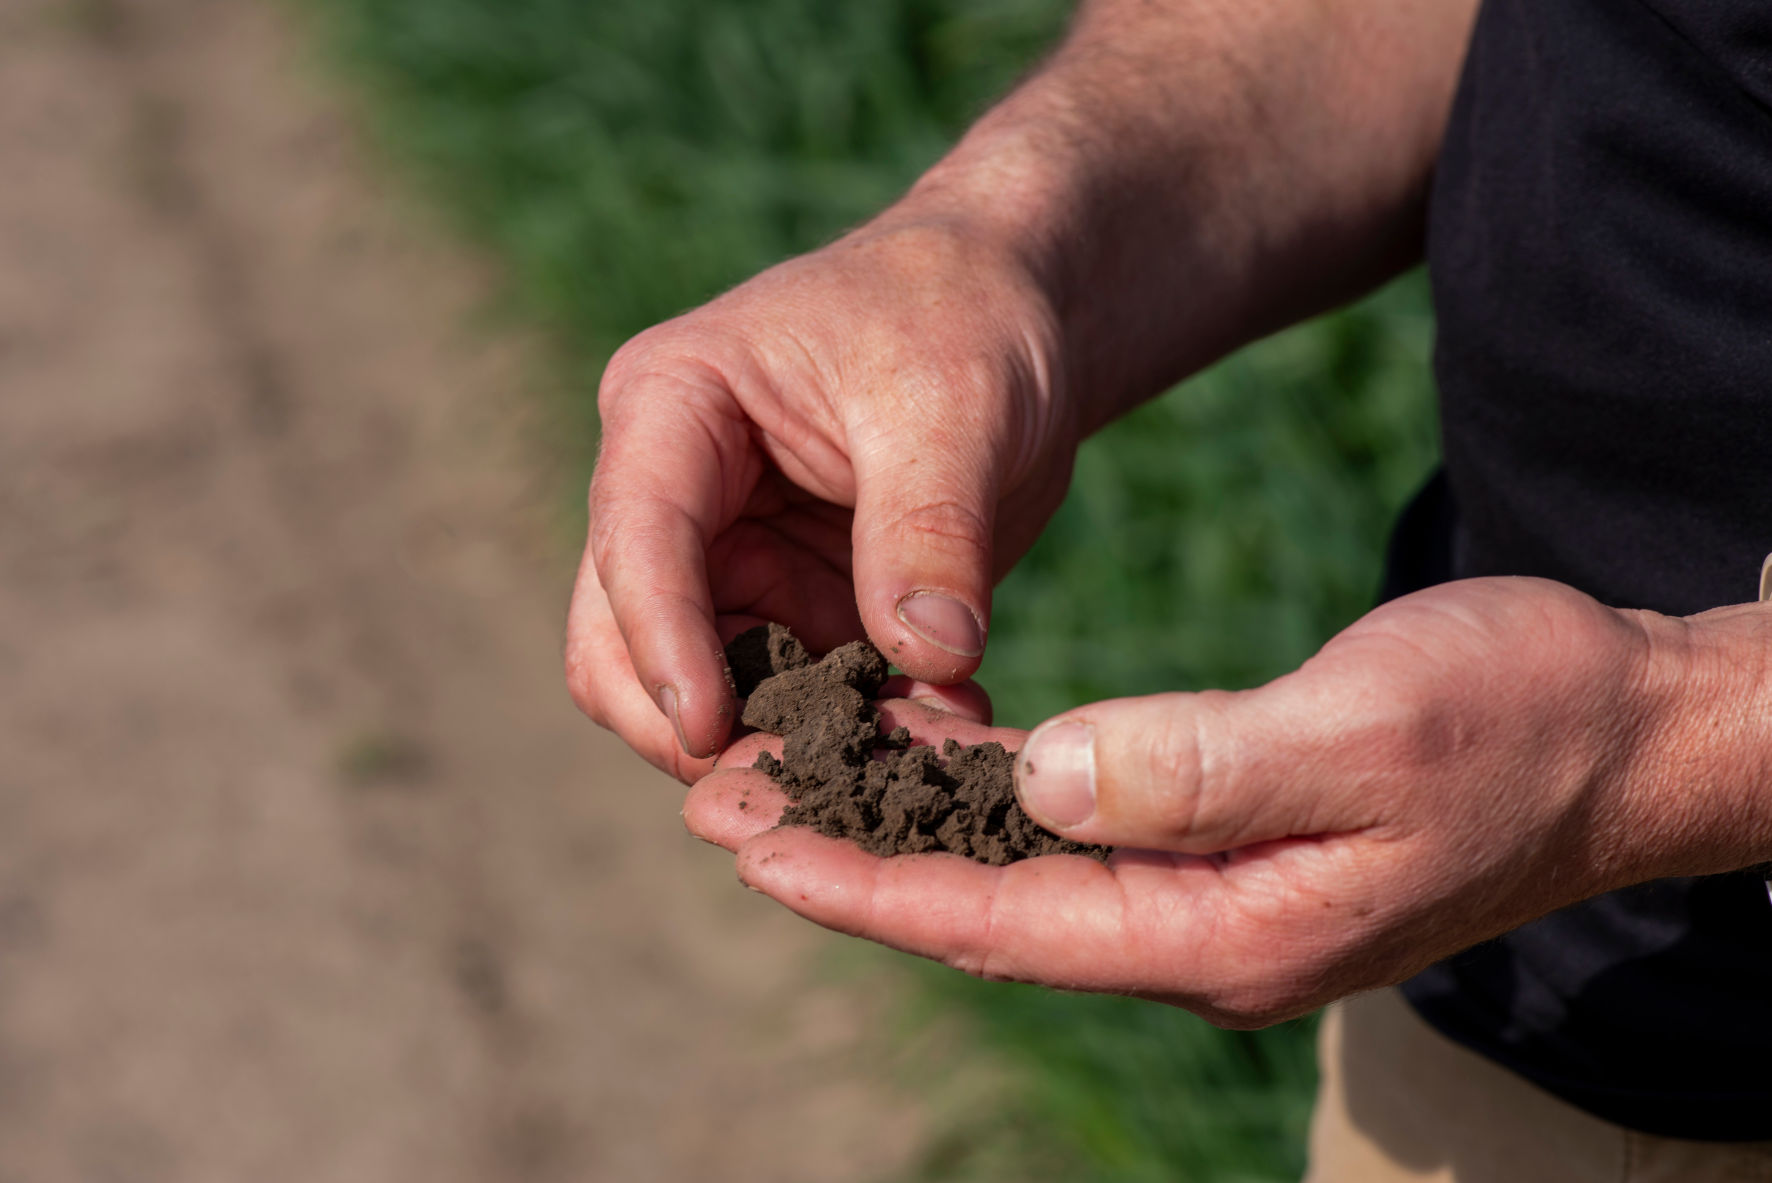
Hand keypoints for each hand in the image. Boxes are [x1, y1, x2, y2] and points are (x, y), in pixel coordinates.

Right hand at [565, 217, 1077, 780]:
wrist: (1017, 312)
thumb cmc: (964, 314)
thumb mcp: (956, 403)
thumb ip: (930, 529)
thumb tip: (927, 660)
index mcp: (672, 408)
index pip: (635, 541)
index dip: (661, 642)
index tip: (710, 730)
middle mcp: (673, 496)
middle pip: (620, 645)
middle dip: (699, 725)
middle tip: (803, 787)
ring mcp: (727, 563)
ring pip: (702, 695)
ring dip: (783, 745)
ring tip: (899, 763)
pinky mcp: (790, 611)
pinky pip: (791, 703)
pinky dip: (847, 737)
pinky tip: (939, 733)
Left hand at [685, 577, 1755, 1025]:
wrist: (1628, 732)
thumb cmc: (1521, 718)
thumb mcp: (1369, 728)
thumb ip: (1201, 765)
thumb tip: (1038, 778)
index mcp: (1224, 930)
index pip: (998, 917)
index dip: (862, 880)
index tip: (748, 839)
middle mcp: (1202, 934)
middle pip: (984, 907)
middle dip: (849, 859)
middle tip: (723, 805)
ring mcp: (1214, 898)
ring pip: (1018, 873)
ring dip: (905, 827)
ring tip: (789, 780)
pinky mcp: (1227, 847)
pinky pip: (1075, 835)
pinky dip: (989, 799)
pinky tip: (933, 755)